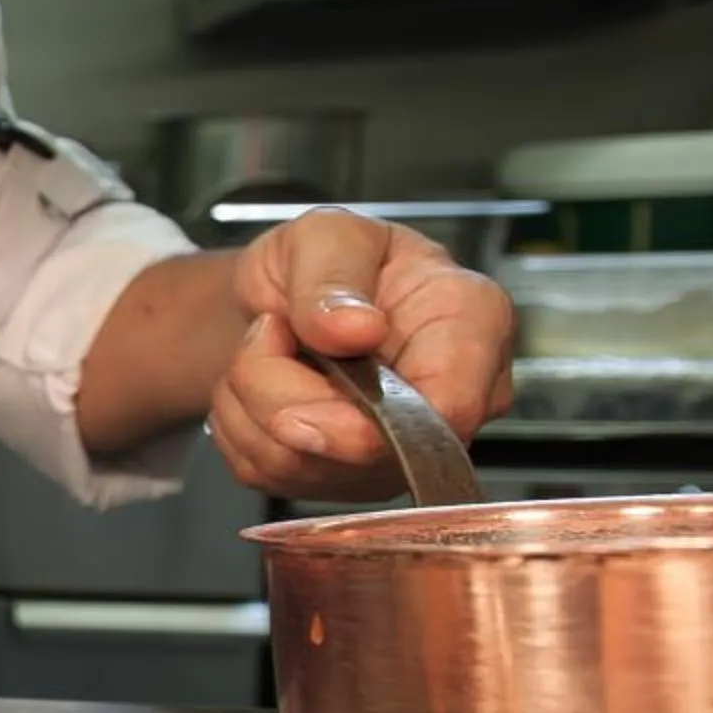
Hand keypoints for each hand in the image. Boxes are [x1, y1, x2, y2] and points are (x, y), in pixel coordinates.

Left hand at [209, 208, 514, 500]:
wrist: (286, 297)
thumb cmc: (330, 262)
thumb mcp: (327, 235)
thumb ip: (336, 274)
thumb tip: (356, 329)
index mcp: (471, 323)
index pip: (452, 404)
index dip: (377, 415)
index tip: (314, 377)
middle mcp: (452, 399)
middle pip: (366, 447)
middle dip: (285, 393)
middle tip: (269, 331)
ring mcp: (401, 449)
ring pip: (304, 463)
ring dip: (253, 402)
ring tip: (270, 349)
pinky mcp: (346, 477)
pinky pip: (271, 474)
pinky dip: (241, 427)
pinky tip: (263, 386)